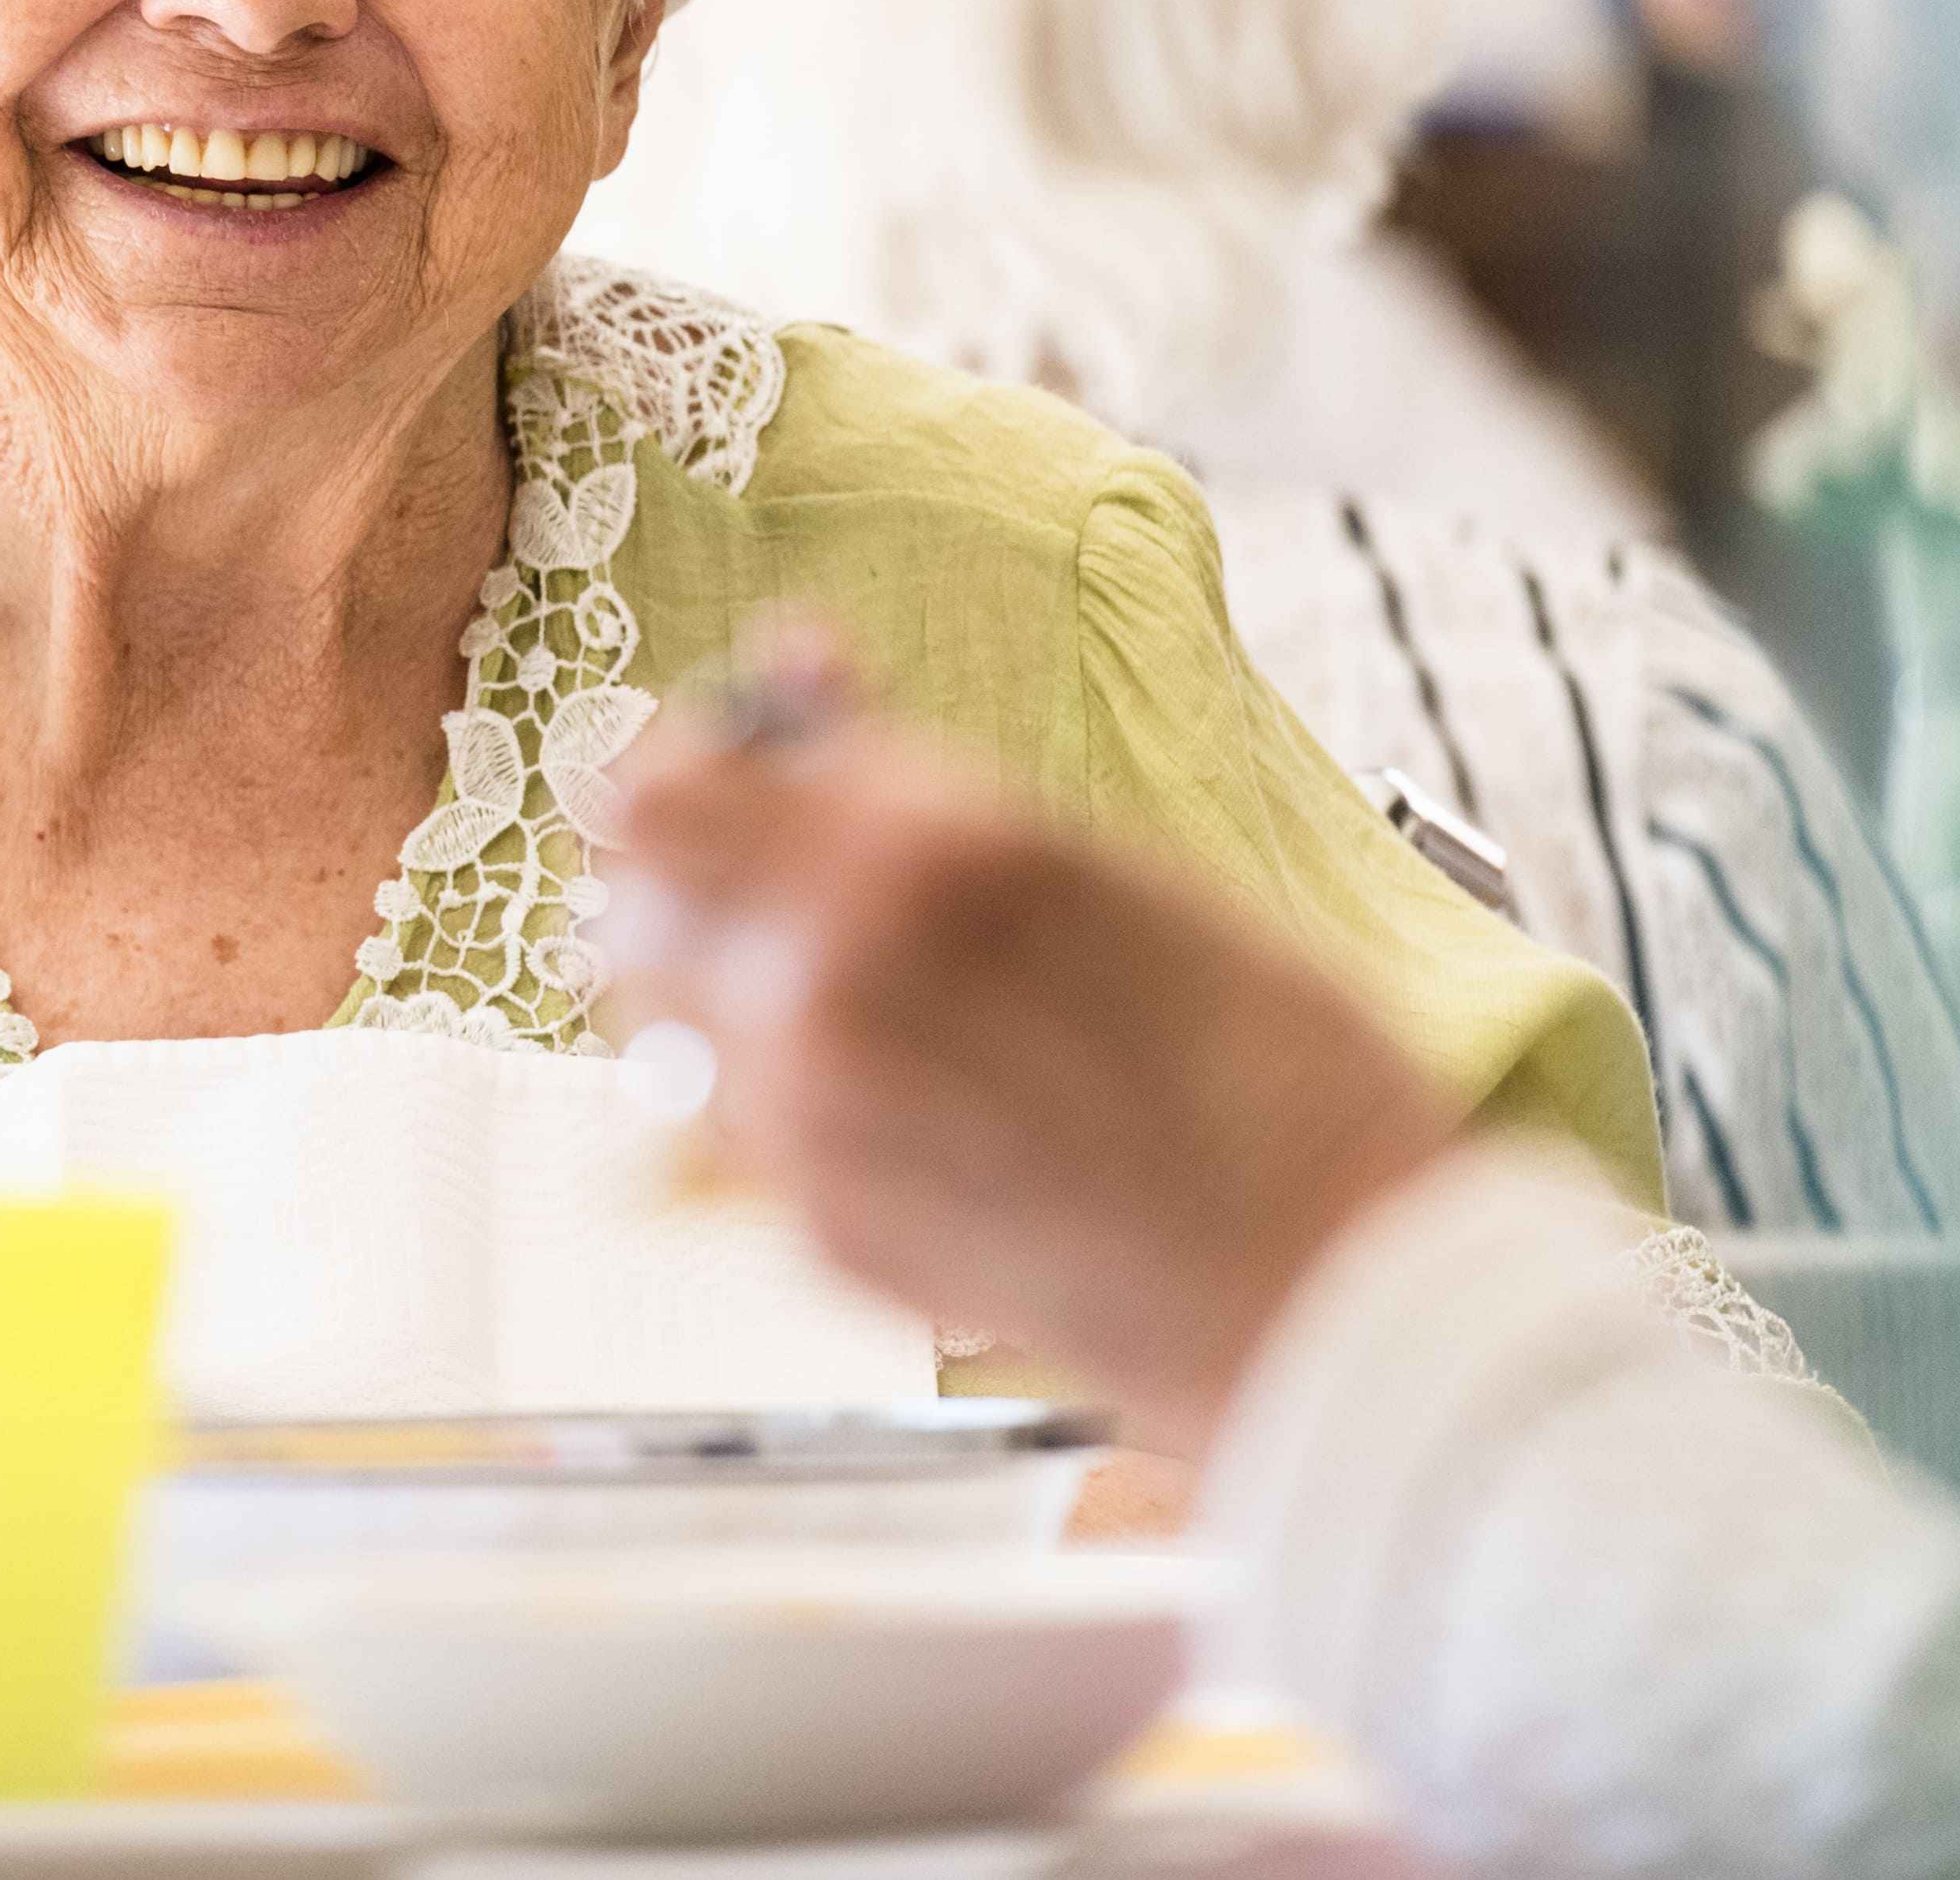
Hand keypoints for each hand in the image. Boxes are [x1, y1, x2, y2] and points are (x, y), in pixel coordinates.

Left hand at [595, 627, 1454, 1456]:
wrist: (1328, 1290)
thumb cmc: (1272, 1071)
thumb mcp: (1110, 869)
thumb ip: (918, 779)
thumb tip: (798, 670)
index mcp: (917, 852)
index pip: (672, 785)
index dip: (693, 765)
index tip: (735, 764)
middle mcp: (829, 980)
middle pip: (631, 903)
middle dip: (681, 876)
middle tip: (762, 871)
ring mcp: (808, 1121)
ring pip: (658, 1024)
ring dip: (712, 986)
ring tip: (824, 984)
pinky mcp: (817, 1232)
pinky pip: (731, 1130)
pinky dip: (773, 1095)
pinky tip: (897, 1096)